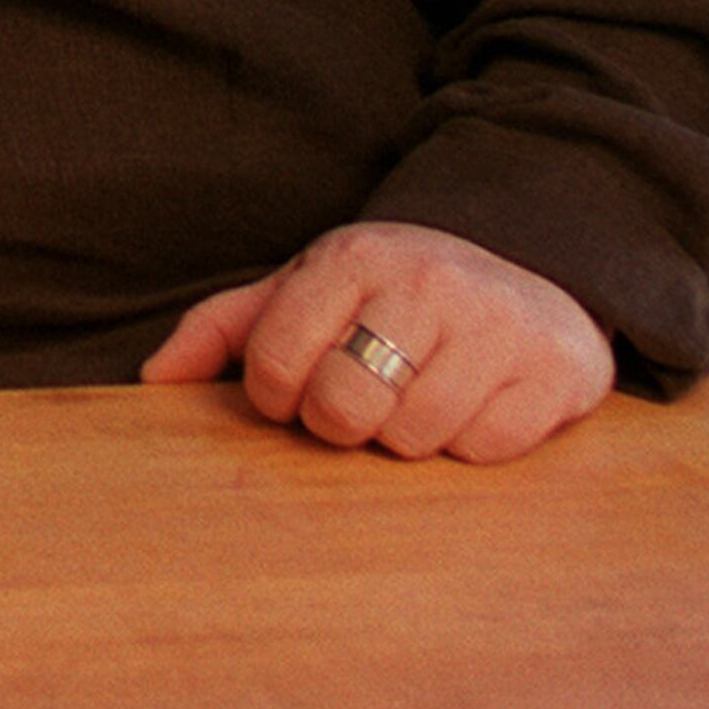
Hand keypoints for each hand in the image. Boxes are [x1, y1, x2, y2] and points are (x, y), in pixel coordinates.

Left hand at [138, 220, 615, 462]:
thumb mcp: (304, 289)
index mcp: (352, 259)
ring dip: (405, 435)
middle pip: (344, 406)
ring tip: (417, 394)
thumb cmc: (391, 294)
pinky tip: (473, 403)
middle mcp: (425, 283)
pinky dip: (469, 444)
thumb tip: (153, 381)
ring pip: (413, 436)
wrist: (527, 268)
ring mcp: (495, 326)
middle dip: (340, 422)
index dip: (275, 394)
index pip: (276, 360)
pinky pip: (485, 449)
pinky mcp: (555, 371)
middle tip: (358, 401)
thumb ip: (224, 329)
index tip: (293, 388)